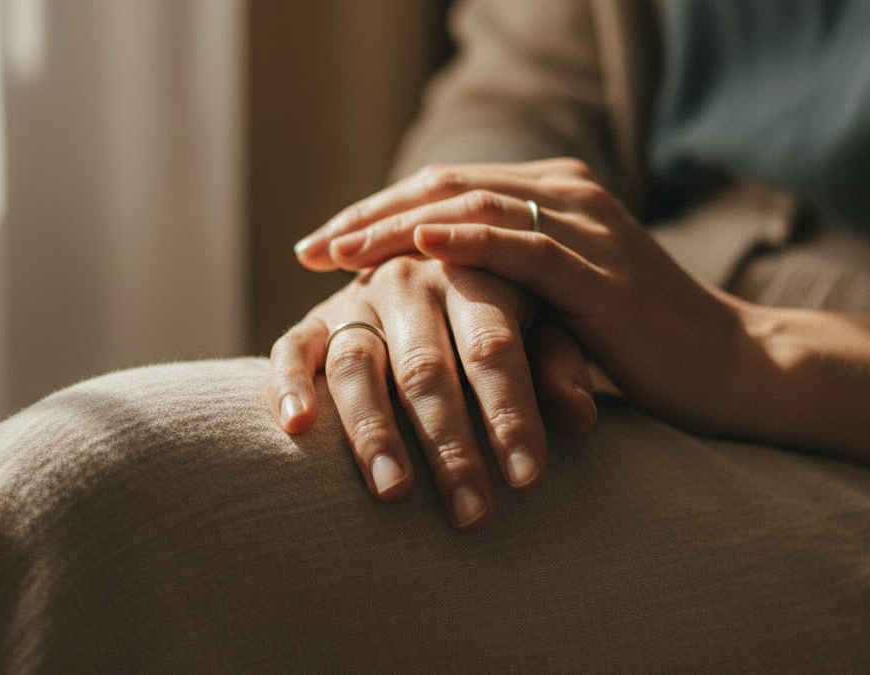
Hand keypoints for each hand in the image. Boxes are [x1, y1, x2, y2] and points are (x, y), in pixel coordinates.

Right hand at [268, 255, 595, 532]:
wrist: (437, 263)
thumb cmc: (503, 310)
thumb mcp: (543, 325)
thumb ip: (558, 365)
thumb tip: (581, 419)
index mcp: (474, 273)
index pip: (493, 349)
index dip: (511, 413)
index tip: (529, 479)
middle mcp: (409, 280)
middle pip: (426, 368)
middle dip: (450, 445)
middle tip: (473, 513)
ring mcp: (355, 299)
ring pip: (358, 365)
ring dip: (374, 431)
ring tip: (394, 493)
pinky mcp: (312, 319)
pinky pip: (291, 348)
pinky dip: (288, 384)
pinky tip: (297, 427)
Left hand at [292, 157, 749, 435]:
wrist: (732, 368)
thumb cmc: (638, 344)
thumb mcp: (558, 302)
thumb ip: (504, 284)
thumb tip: (425, 298)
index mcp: (553, 196)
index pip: (446, 189)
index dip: (377, 213)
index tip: (319, 245)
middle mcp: (566, 196)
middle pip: (446, 187)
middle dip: (369, 217)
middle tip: (309, 247)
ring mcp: (586, 229)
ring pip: (472, 209)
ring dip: (397, 227)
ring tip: (338, 251)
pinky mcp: (601, 273)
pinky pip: (523, 248)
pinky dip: (466, 243)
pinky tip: (419, 248)